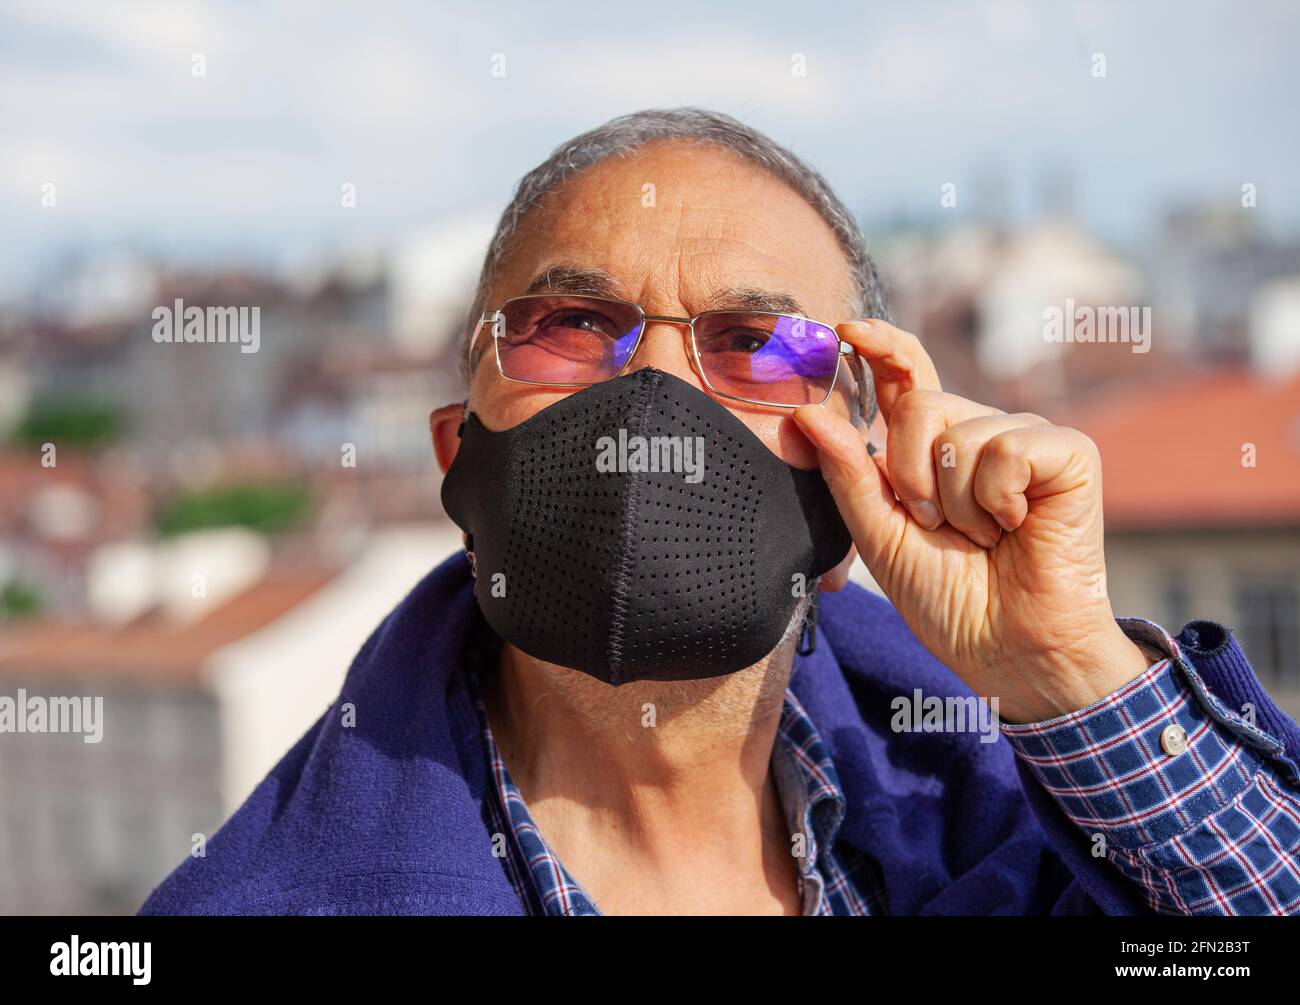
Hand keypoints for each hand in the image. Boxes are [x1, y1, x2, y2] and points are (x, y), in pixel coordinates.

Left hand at [792, 319, 1150, 722]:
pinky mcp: (1069, 454)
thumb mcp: (879, 535)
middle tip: (938, 528)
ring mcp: (1025, 439)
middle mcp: (977, 433)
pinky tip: (1018, 526)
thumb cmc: (948, 598)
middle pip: (920, 407)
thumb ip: (848, 474)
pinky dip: (1000, 498)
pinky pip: (1009, 448)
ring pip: (961, 434)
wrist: (1007, 650)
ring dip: (957, 504)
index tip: (844, 330)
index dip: (880, 346)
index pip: (904, 377)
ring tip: (984, 537)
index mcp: (930, 448)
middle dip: (912, 480)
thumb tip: (805, 414)